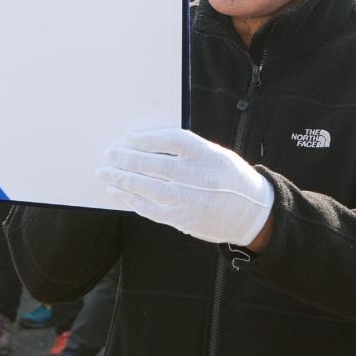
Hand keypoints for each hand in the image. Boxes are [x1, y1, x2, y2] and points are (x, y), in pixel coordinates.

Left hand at [96, 128, 273, 246]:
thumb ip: (186, 151)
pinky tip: (118, 192)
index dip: (147, 139)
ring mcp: (189, 200)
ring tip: (105, 173)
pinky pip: (150, 209)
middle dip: (127, 159)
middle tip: (109, 154)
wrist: (250, 212)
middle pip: (154, 166)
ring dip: (122, 180)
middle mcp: (198, 177)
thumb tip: (147, 145)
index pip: (171, 142)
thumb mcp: (216, 155)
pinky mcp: (182, 219)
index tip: (128, 136)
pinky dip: (131, 200)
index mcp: (207, 155)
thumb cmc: (230, 178)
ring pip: (148, 188)